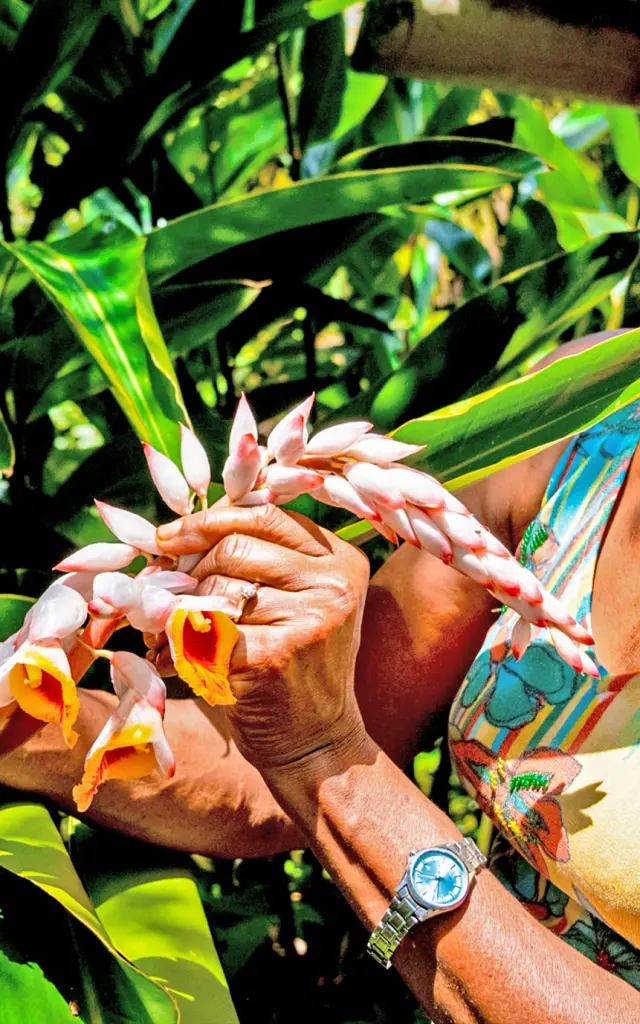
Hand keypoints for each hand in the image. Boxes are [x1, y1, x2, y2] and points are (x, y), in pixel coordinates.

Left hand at [156, 505, 370, 771]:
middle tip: (159, 592)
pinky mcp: (275, 657)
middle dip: (187, 568)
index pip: (264, 514)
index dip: (208, 521)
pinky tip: (168, 659)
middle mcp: (334, 585)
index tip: (168, 538)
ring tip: (163, 631)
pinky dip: (175, 645)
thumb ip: (259, 559)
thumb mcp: (298, 602)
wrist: (315, 743)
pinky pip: (203, 631)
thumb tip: (180, 530)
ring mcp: (309, 621)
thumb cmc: (292, 665)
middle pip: (234, 546)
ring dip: (175, 609)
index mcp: (340, 560)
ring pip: (214, 587)